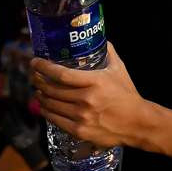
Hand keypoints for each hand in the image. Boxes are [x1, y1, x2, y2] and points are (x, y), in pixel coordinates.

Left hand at [31, 42, 147, 149]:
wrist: (137, 123)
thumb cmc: (127, 95)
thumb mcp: (119, 69)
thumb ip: (109, 53)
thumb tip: (100, 38)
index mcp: (95, 82)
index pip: (61, 74)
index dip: (44, 67)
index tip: (35, 62)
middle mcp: (86, 99)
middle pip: (52, 89)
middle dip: (39, 81)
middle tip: (35, 76)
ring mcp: (81, 117)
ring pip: (51, 105)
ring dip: (41, 96)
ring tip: (38, 90)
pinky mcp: (79, 131)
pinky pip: (55, 120)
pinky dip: (46, 112)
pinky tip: (44, 107)